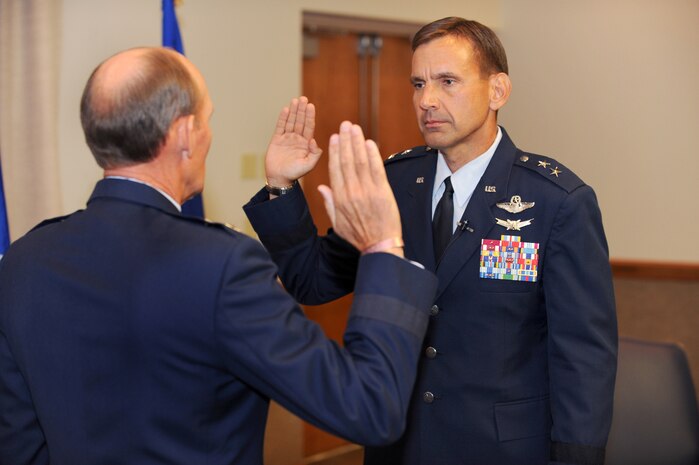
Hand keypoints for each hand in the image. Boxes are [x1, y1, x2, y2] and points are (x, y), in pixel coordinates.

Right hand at [265, 96, 322, 187]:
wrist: (279, 178)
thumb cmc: (295, 173)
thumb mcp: (309, 165)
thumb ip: (315, 154)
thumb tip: (313, 140)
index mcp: (306, 144)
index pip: (309, 127)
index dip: (310, 116)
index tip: (310, 106)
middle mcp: (297, 139)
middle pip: (300, 121)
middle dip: (302, 110)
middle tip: (303, 98)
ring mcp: (287, 138)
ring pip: (291, 122)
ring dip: (293, 111)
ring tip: (295, 100)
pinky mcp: (277, 139)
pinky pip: (280, 127)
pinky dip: (282, 118)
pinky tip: (285, 110)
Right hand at [318, 122, 402, 256]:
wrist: (380, 246)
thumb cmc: (359, 236)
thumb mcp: (338, 223)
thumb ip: (329, 203)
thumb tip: (322, 188)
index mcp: (340, 198)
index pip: (336, 169)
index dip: (335, 151)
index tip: (334, 138)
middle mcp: (352, 192)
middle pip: (347, 161)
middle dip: (346, 141)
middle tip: (345, 125)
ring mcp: (368, 191)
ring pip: (361, 161)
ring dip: (357, 142)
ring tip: (355, 128)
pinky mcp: (383, 192)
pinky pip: (377, 169)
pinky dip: (373, 155)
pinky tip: (369, 143)